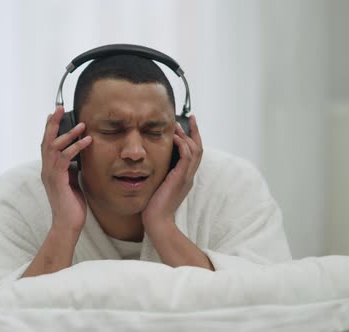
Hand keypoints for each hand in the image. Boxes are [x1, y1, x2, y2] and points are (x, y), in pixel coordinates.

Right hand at [40, 106, 91, 231]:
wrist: (67, 224)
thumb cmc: (72, 206)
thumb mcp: (73, 182)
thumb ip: (72, 169)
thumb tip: (79, 157)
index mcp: (49, 170)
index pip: (47, 144)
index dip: (50, 128)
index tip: (55, 114)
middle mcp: (46, 170)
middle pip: (46, 140)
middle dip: (52, 123)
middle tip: (59, 108)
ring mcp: (50, 175)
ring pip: (54, 147)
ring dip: (68, 134)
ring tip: (81, 124)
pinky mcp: (58, 180)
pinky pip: (65, 158)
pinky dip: (76, 148)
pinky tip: (87, 141)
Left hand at [141, 115, 202, 231]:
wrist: (156, 220)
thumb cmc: (153, 206)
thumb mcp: (157, 184)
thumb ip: (158, 172)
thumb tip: (149, 160)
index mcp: (184, 177)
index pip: (194, 154)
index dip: (193, 138)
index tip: (188, 123)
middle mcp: (188, 176)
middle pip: (199, 148)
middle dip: (194, 132)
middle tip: (187, 119)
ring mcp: (186, 177)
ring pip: (195, 150)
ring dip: (186, 136)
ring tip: (177, 126)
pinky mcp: (181, 178)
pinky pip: (187, 156)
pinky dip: (182, 145)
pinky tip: (174, 137)